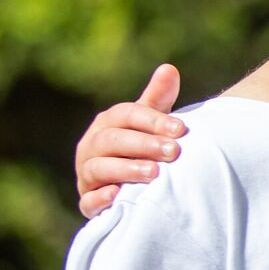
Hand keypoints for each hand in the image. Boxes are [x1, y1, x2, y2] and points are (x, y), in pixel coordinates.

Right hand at [76, 65, 185, 218]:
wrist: (128, 183)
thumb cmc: (142, 146)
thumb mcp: (150, 122)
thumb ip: (158, 99)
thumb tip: (169, 68)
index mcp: (107, 123)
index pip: (126, 115)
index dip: (153, 120)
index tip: (181, 129)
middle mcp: (91, 146)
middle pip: (112, 141)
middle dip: (143, 145)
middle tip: (173, 151)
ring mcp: (87, 174)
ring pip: (99, 168)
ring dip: (125, 169)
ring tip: (154, 172)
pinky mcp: (87, 200)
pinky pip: (87, 201)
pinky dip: (99, 199)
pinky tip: (117, 196)